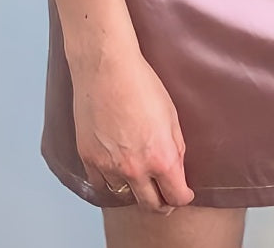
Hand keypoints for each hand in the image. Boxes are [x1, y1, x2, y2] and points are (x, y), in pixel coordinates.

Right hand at [71, 42, 195, 215]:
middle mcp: (135, 169)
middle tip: (165, 197)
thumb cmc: (141, 83)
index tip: (183, 193)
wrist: (106, 67)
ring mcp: (109, 166)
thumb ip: (175, 148)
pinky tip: (116, 171)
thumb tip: (177, 169)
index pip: (176, 197)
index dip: (183, 197)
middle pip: (151, 205)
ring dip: (134, 190)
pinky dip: (110, 182)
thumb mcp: (171, 115)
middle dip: (162, 204)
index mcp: (161, 158)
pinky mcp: (89, 158)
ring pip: (125, 196)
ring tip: (139, 178)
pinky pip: (101, 184)